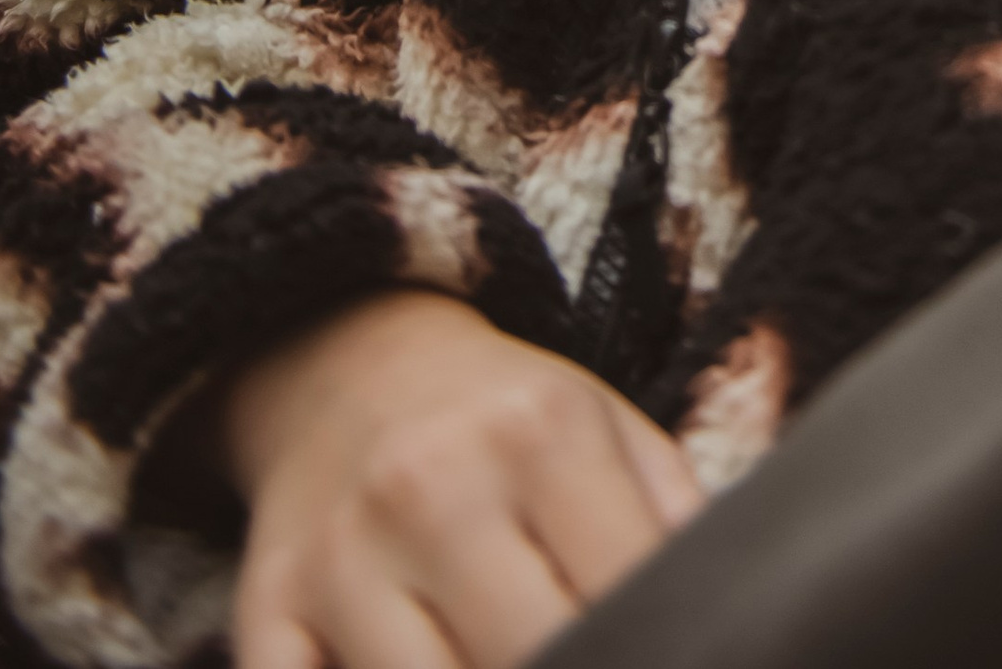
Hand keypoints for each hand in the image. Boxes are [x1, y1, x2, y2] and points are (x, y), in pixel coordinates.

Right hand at [226, 287, 702, 668]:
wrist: (349, 362)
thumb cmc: (507, 421)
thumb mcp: (608, 430)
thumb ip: (673, 524)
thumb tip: (734, 620)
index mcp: (541, 435)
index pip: (619, 599)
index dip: (651, 651)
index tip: (665, 658)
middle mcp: (433, 488)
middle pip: (526, 660)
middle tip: (590, 667)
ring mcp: (340, 556)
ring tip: (509, 667)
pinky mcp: (267, 608)